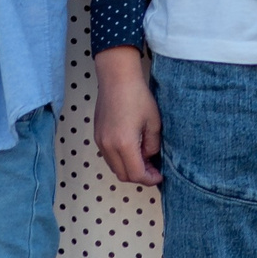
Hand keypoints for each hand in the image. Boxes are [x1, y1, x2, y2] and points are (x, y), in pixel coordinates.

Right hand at [94, 47, 162, 185]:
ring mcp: (100, 141)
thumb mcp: (153, 122)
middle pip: (123, 175)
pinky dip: (120, 160)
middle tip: (153, 169)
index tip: (159, 176)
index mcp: (124, 144)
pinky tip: (132, 150)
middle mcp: (108, 146)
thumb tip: (148, 156)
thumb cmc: (137, 95)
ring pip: (114, 167)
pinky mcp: (97, 135)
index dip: (149, 179)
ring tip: (143, 159)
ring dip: (128, 168)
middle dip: (139, 176)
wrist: (116, 77)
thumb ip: (152, 145)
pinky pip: (108, 156)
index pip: (136, 174)